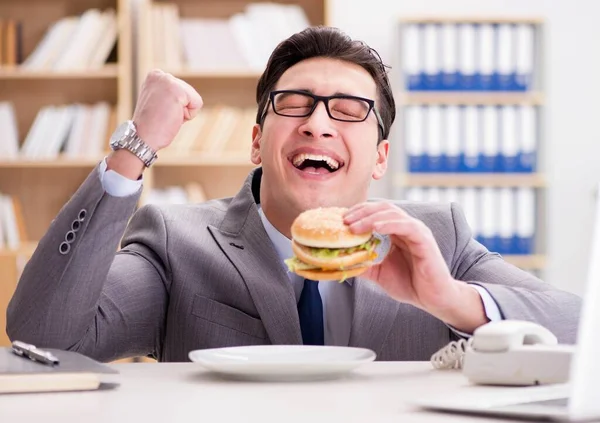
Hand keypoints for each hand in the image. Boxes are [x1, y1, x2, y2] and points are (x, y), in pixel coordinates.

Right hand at [132, 69, 202, 150]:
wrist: (142, 138)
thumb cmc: (152, 125)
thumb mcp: (159, 101)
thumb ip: (170, 93)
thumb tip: (183, 95)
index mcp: (155, 75)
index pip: (182, 89)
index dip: (176, 105)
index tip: (160, 111)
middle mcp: (160, 75)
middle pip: (189, 92)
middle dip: (181, 108)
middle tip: (163, 115)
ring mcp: (168, 81)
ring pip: (194, 98)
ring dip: (184, 112)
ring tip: (167, 116)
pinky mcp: (177, 91)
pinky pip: (197, 103)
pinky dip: (188, 115)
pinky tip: (172, 116)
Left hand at [344, 202, 487, 332]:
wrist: (432, 299)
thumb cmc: (410, 284)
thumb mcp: (379, 272)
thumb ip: (363, 264)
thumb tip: (341, 261)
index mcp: (396, 231)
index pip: (375, 213)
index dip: (358, 213)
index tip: (340, 220)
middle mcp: (406, 227)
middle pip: (382, 208)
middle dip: (361, 212)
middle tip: (344, 220)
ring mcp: (416, 231)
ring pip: (392, 213)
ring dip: (370, 218)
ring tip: (353, 226)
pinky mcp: (424, 240)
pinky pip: (406, 226)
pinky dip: (389, 224)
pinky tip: (375, 228)